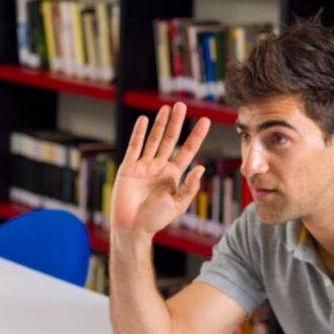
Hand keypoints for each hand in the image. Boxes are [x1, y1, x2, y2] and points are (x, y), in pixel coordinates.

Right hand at [111, 102, 209, 236]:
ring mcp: (144, 166)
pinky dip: (138, 133)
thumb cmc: (155, 220)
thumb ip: (189, 187)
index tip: (205, 120)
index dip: (196, 136)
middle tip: (182, 105)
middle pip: (170, 140)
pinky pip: (134, 147)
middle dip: (177, 123)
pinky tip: (143, 120)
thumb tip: (200, 167)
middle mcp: (159, 167)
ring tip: (167, 108)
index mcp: (173, 175)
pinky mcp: (129, 168)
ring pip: (153, 140)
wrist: (131, 227)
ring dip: (160, 124)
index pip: (187, 150)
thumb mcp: (178, 204)